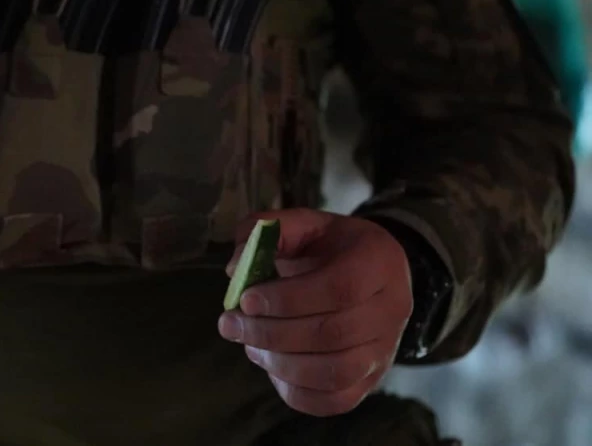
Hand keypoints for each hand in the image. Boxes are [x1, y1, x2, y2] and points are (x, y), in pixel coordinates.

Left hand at [218, 209, 412, 416]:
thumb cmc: (328, 247)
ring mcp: (386, 349)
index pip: (339, 288)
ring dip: (280, 363)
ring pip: (335, 373)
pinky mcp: (371, 379)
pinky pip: (335, 400)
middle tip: (231, 324)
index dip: (288, 299)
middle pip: (333, 334)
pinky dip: (296, 391)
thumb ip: (267, 230)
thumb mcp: (303, 223)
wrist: (366, 273)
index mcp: (378, 261)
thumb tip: (236, 268)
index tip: (247, 299)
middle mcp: (392, 309)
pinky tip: (271, 368)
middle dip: (271, 333)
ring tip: (249, 345)